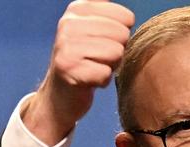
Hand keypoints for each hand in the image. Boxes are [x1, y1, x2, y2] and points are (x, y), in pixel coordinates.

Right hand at [21, 0, 134, 145]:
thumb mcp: (94, 30)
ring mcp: (66, 46)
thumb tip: (128, 14)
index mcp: (77, 9)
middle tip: (99, 58)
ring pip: (116, 53)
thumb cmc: (86, 60)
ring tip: (94, 67)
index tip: (105, 43)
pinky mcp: (69, 69)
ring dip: (110, 66)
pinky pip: (106, 74)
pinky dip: (102, 81)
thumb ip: (110, 14)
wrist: (61, 93)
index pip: (125, 17)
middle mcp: (68, 24)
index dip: (123, 35)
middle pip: (122, 35)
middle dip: (117, 51)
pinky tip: (90, 80)